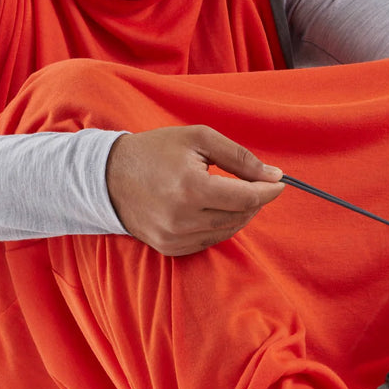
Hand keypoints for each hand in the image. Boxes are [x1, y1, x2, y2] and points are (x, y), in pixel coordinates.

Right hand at [105, 125, 284, 255]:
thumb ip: (239, 157)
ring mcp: (176, 238)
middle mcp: (183, 218)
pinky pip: (210, 240)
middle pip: (240, 216)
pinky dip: (220, 226)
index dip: (267, 191)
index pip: (245, 198)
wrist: (108, 177)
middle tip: (254, 184)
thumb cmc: (156, 152)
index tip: (279, 182)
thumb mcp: (198, 139)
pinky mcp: (172, 249)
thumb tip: (274, 175)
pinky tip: (213, 209)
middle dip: (254, 200)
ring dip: (239, 213)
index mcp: (190, 188)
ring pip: (228, 231)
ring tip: (232, 193)